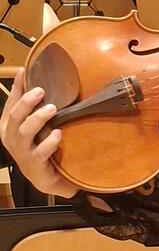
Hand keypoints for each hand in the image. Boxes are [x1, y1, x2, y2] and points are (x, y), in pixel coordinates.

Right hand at [0, 75, 78, 198]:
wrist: (47, 179)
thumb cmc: (38, 148)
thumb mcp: (32, 125)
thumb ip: (29, 105)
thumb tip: (29, 74)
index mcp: (7, 127)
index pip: (11, 103)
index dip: (17, 87)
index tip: (25, 71)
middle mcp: (10, 139)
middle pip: (15, 116)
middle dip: (27, 102)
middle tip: (42, 91)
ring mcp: (21, 153)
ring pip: (24, 132)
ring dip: (38, 118)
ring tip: (52, 109)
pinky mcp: (34, 165)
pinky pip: (40, 152)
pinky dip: (49, 142)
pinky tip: (58, 134)